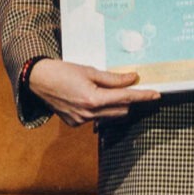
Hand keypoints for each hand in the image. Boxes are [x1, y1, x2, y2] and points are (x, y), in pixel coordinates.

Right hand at [27, 59, 161, 126]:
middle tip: (131, 88)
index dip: (142, 96)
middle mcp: (89, 114)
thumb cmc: (62, 72)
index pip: (125, 98)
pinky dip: (98, 109)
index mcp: (93, 99)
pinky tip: (88, 98)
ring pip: (109, 116)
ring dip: (113, 105)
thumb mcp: (89, 71)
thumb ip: (113, 78)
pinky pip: (95, 118)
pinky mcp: (75, 123)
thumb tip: (132, 78)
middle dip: (128, 101)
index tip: (156, 95)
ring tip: (104, 91)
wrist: (37, 81)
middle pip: (121, 111)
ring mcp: (81, 121)